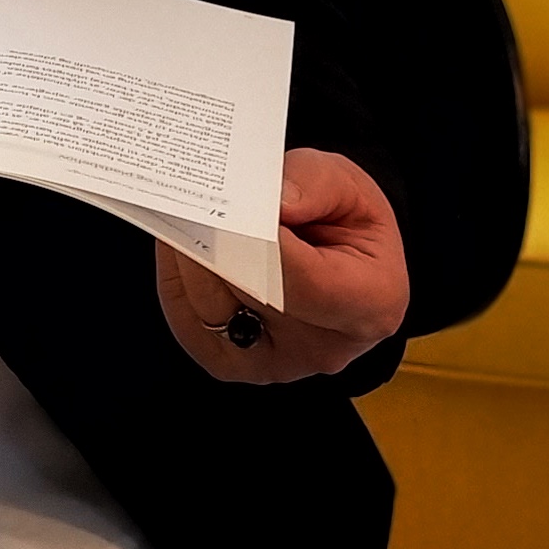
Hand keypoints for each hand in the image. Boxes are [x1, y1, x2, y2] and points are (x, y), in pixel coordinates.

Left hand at [156, 148, 408, 383]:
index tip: (230, 208)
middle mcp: (325, 347)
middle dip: (216, 244)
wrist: (338, 260)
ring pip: (212, 310)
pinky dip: (178, 282)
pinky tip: (178, 246)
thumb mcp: (347, 185)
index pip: (306, 282)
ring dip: (189, 259)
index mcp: (370, 303)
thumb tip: (277, 200)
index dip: (262, 244)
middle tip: (188, 200)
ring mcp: (277, 364)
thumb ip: (316, 184)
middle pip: (252, 295)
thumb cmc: (345, 224)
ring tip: (180, 214)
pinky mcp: (235, 365)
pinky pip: (190, 325)